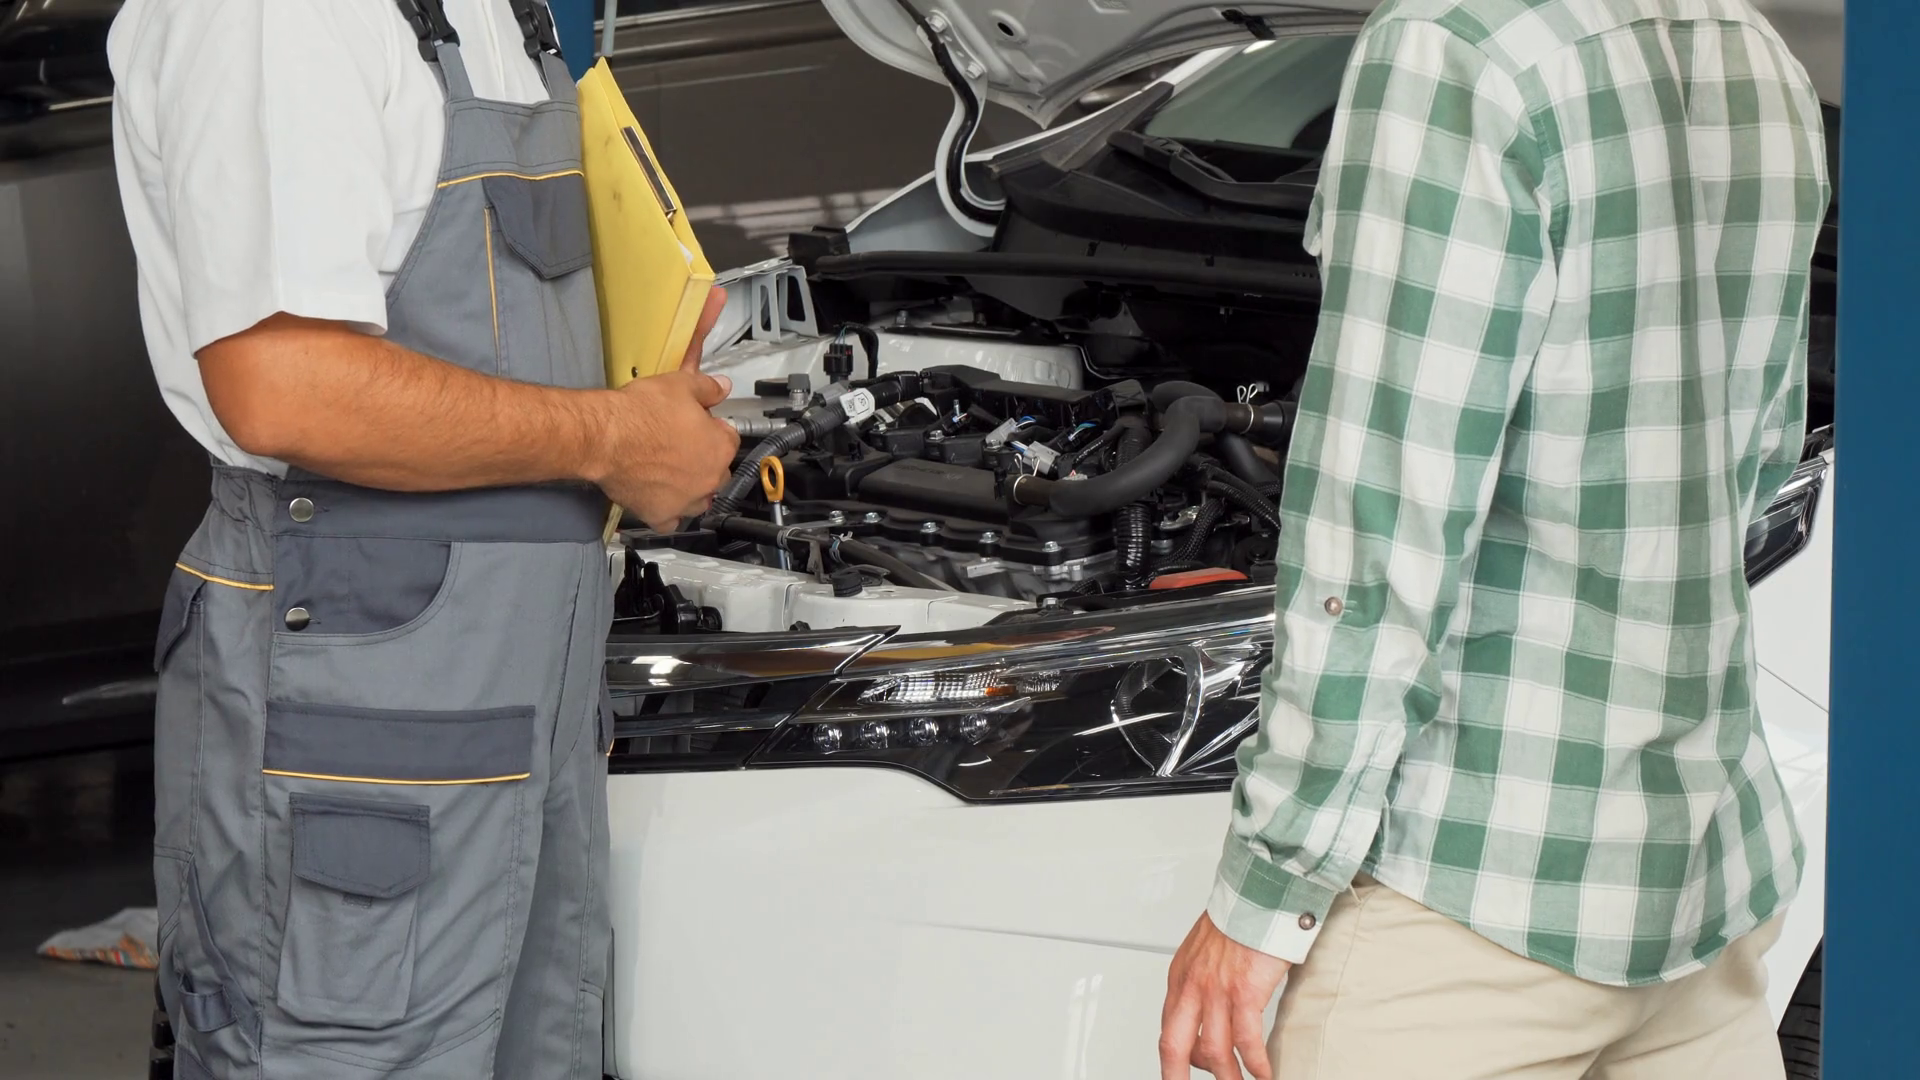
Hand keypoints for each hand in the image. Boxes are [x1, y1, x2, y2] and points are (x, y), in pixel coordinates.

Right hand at [593, 287, 738, 529]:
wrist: (606, 437)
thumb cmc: (643, 410)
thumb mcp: (680, 385)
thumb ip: (708, 388)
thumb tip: (724, 386)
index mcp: (721, 448)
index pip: (729, 439)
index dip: (712, 429)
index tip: (697, 424)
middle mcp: (710, 479)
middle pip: (718, 472)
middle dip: (706, 460)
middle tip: (681, 447)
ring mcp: (686, 501)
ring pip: (700, 500)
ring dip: (693, 489)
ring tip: (673, 474)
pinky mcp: (660, 516)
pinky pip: (671, 521)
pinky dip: (668, 513)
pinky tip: (659, 500)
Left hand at [1160, 913, 1292, 1079]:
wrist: (1258, 895)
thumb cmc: (1238, 918)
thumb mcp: (1204, 952)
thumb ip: (1201, 982)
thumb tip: (1207, 1012)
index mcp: (1180, 977)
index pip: (1167, 1029)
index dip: (1173, 1059)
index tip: (1179, 1073)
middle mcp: (1192, 986)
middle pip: (1175, 1047)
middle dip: (1178, 1077)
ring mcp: (1216, 991)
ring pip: (1215, 1052)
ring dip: (1229, 1077)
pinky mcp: (1244, 992)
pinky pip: (1247, 1042)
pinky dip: (1257, 1065)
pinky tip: (1265, 1074)